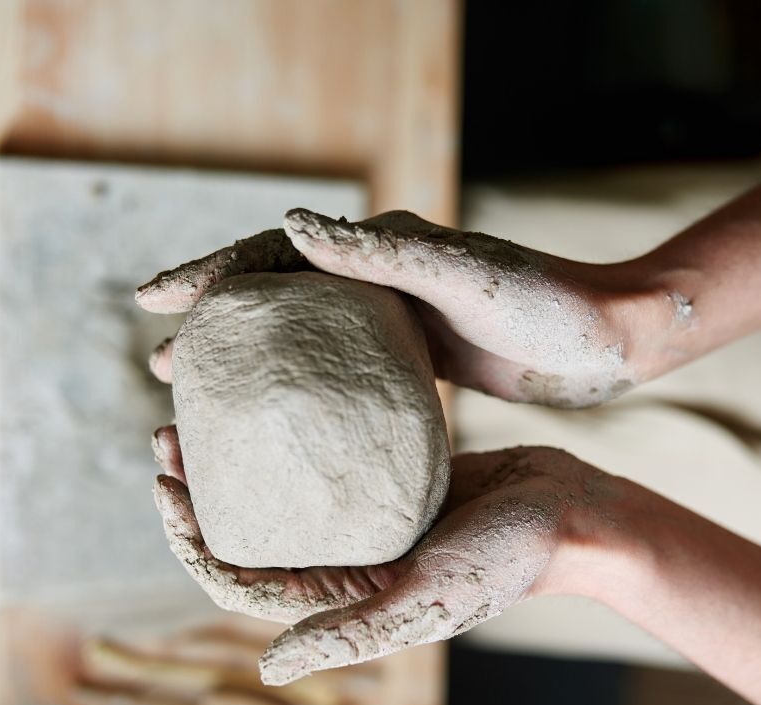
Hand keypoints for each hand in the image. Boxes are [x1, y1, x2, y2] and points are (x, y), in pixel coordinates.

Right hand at [136, 210, 680, 407]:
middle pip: (275, 301)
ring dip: (250, 366)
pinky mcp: (415, 360)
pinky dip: (300, 394)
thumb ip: (381, 252)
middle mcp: (379, 279)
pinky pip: (339, 375)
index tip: (152, 300)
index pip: (274, 255)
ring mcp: (394, 320)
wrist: (608, 339)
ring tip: (201, 399)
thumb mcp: (463, 275)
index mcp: (380, 249)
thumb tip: (290, 223)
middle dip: (216, 328)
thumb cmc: (546, 304)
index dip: (209, 274)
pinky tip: (281, 425)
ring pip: (300, 342)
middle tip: (164, 367)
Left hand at [150, 428, 614, 683]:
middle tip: (168, 432)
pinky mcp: (388, 477)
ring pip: (279, 487)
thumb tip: (268, 666)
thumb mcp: (428, 599)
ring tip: (205, 406)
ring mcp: (365, 516)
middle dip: (199, 490)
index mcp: (342, 595)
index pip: (240, 577)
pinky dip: (293, 429)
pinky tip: (279, 389)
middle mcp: (343, 559)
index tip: (165, 485)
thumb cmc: (509, 561)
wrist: (571, 512)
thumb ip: (352, 631)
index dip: (191, 540)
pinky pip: (324, 455)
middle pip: (247, 527)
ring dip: (237, 456)